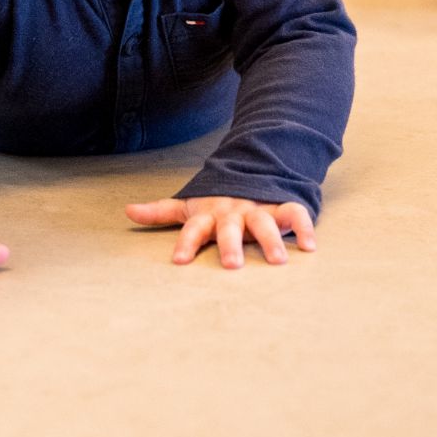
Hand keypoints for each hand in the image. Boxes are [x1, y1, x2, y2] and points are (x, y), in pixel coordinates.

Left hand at [125, 196, 316, 268]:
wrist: (253, 170)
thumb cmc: (217, 201)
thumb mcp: (189, 205)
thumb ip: (161, 211)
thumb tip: (127, 211)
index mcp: (210, 214)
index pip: (194, 228)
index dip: (186, 243)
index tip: (179, 262)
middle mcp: (234, 212)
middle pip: (230, 228)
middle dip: (231, 245)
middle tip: (232, 266)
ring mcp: (259, 208)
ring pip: (265, 222)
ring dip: (271, 240)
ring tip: (278, 261)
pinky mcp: (282, 206)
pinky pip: (295, 214)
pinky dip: (304, 228)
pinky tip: (310, 246)